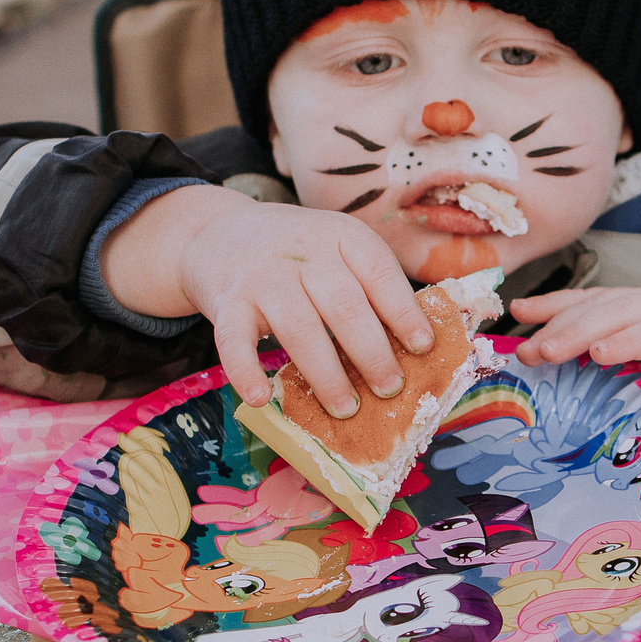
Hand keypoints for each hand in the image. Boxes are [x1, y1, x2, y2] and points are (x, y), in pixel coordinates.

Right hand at [99, 186, 434, 416]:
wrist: (217, 234)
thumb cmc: (296, 253)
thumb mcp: (336, 249)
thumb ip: (369, 286)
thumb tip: (417, 347)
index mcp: (341, 235)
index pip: (379, 272)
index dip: (404, 312)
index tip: (423, 347)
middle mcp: (302, 252)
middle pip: (344, 306)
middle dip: (372, 353)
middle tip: (390, 389)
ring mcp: (262, 277)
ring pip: (299, 328)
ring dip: (325, 374)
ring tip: (346, 408)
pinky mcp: (226, 302)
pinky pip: (234, 341)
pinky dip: (245, 371)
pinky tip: (261, 398)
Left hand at [507, 286, 640, 432]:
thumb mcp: (636, 383)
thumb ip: (601, 372)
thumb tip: (546, 377)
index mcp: (639, 313)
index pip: (588, 302)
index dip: (552, 306)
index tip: (517, 315)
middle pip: (598, 306)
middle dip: (557, 325)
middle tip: (528, 352)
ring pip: (622, 313)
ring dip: (581, 331)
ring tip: (549, 352)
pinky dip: (628, 341)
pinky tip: (600, 353)